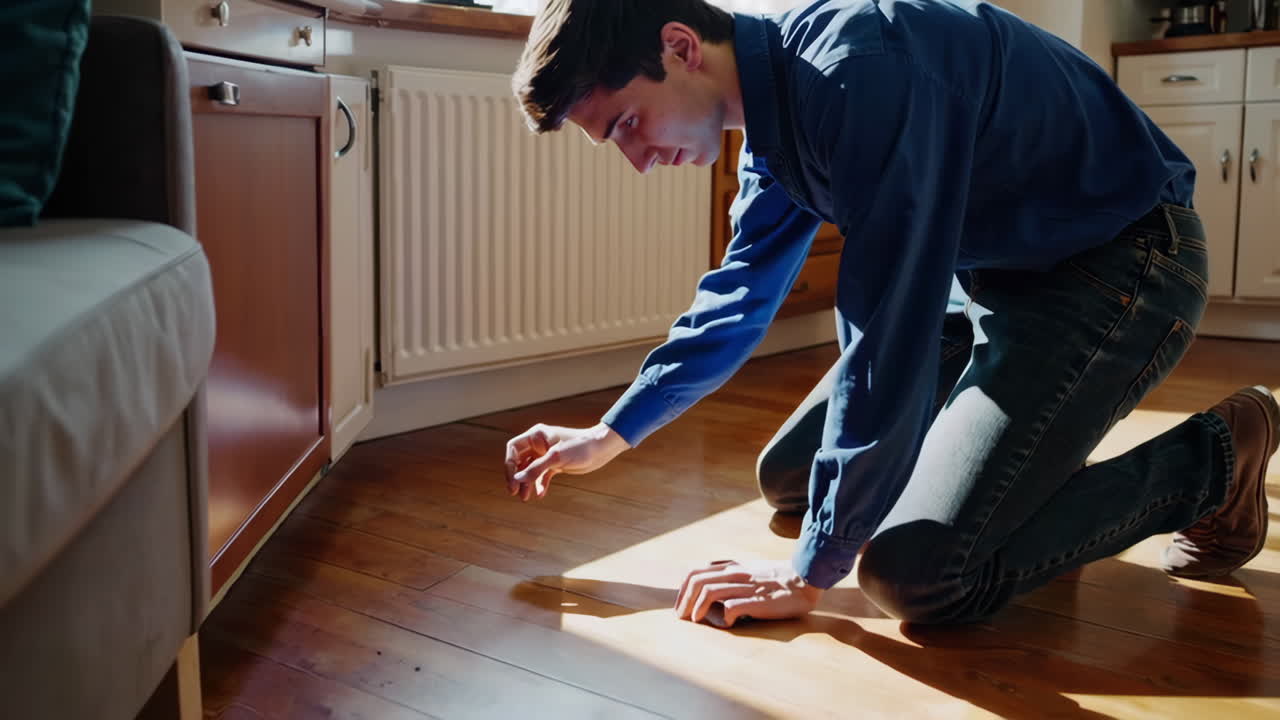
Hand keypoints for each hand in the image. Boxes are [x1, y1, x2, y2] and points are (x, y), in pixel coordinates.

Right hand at [504, 422, 629, 500]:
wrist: (601, 449)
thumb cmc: (580, 446)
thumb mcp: (556, 458)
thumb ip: (536, 468)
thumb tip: (517, 480)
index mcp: (536, 436)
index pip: (513, 449)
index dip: (510, 464)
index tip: (512, 480)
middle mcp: (539, 444)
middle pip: (519, 461)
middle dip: (516, 477)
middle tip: (514, 492)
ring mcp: (547, 455)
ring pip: (530, 470)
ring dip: (527, 483)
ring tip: (525, 498)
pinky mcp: (556, 465)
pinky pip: (542, 476)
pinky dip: (540, 485)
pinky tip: (541, 494)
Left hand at [675, 560, 822, 627]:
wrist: (805, 578)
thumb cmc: (779, 577)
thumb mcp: (751, 568)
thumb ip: (733, 571)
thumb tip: (713, 579)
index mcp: (732, 567)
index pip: (695, 572)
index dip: (683, 589)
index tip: (681, 605)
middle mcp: (735, 574)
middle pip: (696, 580)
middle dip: (684, 599)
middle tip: (682, 616)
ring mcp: (745, 587)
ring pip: (708, 591)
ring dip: (697, 607)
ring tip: (695, 621)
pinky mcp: (756, 601)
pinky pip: (731, 607)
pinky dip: (723, 617)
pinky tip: (725, 624)